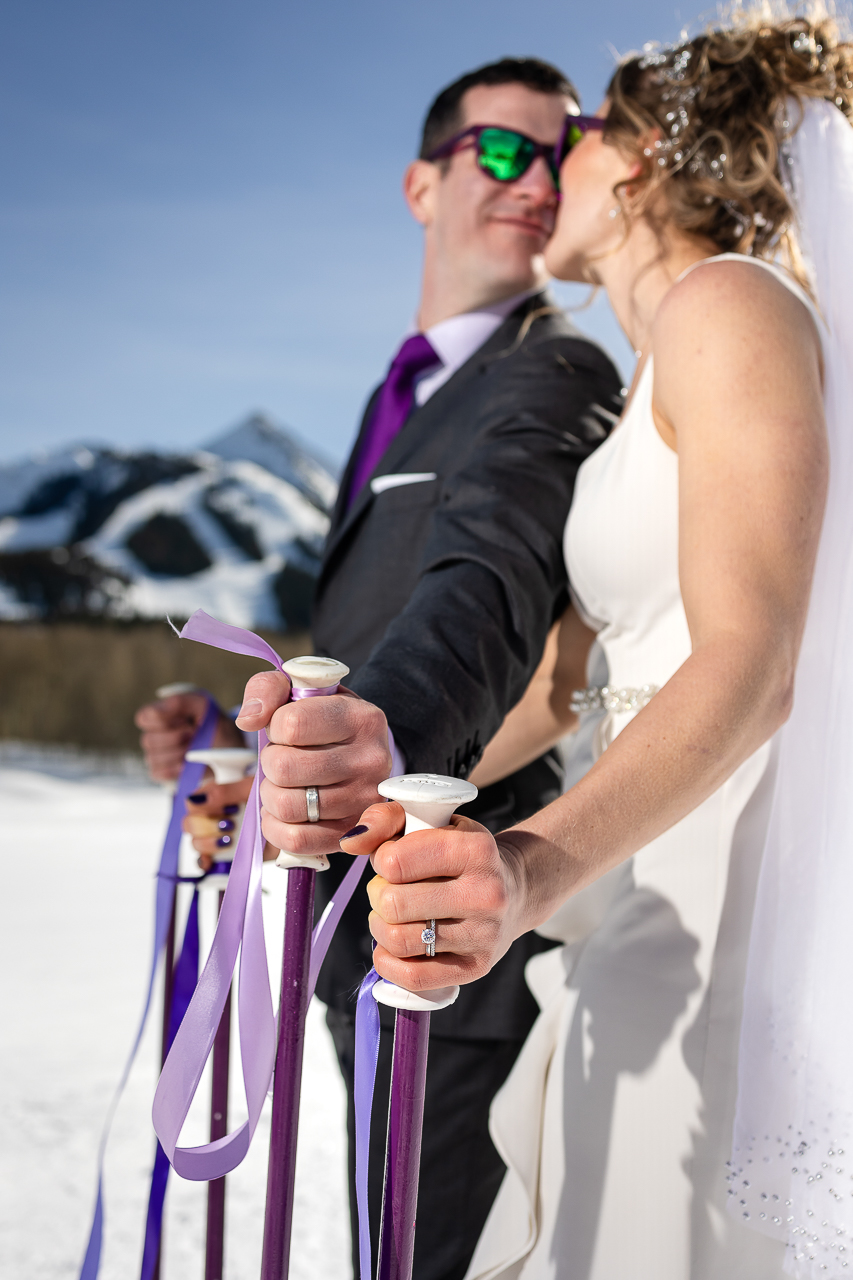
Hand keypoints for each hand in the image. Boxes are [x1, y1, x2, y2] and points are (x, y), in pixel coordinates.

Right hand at [134, 693, 243, 782]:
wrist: (230, 748)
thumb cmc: (213, 723)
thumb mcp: (203, 705)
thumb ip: (179, 702)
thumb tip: (155, 711)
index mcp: (160, 715)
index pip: (143, 718)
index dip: (161, 720)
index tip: (184, 720)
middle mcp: (154, 735)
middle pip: (148, 740)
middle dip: (176, 737)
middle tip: (194, 734)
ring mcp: (156, 755)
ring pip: (153, 758)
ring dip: (179, 753)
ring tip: (194, 748)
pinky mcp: (162, 772)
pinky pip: (158, 773)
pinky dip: (176, 769)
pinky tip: (189, 764)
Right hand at [182, 776, 271, 870]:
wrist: (290, 823)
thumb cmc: (269, 800)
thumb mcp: (250, 789)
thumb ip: (224, 792)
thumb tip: (198, 798)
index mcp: (215, 798)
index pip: (192, 802)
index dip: (201, 806)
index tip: (225, 808)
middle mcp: (212, 817)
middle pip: (190, 824)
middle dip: (206, 826)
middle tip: (229, 825)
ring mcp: (216, 837)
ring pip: (196, 843)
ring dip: (210, 843)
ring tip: (230, 840)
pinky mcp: (223, 855)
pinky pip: (204, 862)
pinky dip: (206, 862)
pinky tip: (213, 860)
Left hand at [234, 672, 392, 857]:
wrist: (358, 753)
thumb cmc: (323, 720)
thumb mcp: (301, 691)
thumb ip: (269, 689)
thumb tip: (248, 720)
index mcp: (363, 718)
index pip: (292, 724)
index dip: (273, 727)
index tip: (283, 728)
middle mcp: (372, 760)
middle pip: (285, 768)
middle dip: (269, 762)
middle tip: (281, 758)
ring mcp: (364, 800)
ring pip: (286, 806)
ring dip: (270, 794)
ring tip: (283, 783)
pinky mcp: (350, 833)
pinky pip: (296, 840)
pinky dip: (275, 827)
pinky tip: (281, 811)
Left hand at [339, 803, 526, 990]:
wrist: (514, 890)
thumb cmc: (461, 854)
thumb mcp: (432, 821)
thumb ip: (387, 820)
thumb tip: (351, 843)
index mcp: (476, 850)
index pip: (397, 860)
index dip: (381, 859)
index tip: (391, 860)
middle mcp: (486, 894)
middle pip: (394, 903)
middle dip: (378, 895)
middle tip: (388, 890)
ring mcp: (483, 935)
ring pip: (399, 941)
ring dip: (380, 927)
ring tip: (389, 916)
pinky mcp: (475, 968)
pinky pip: (413, 978)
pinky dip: (388, 962)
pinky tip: (393, 946)